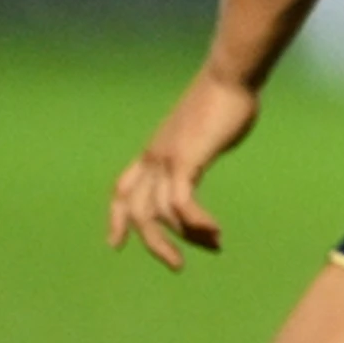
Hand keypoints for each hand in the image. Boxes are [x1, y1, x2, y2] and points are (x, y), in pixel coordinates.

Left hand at [106, 69, 260, 269]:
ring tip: (214, 245)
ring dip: (186, 236)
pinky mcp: (185, 160)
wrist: (229, 77)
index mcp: (155, 151)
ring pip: (159, 213)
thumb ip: (199, 150)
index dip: (116, 218)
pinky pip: (181, 203)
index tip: (115, 244)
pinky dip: (196, 222)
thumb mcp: (204, 133)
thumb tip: (207, 155)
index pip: (123, 189)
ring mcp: (167, 159)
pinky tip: (214, 230)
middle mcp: (153, 158)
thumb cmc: (225, 98)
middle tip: (177, 265)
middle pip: (137, 211)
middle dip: (154, 243)